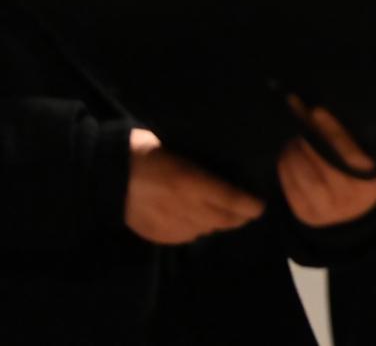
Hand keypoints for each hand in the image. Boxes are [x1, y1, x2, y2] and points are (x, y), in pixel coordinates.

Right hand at [125, 128, 263, 244]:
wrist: (105, 175)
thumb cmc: (145, 150)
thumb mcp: (180, 148)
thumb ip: (203, 165)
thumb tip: (226, 171)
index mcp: (193, 182)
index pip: (234, 201)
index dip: (251, 206)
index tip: (260, 205)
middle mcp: (186, 207)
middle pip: (224, 220)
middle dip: (239, 217)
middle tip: (247, 210)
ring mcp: (171, 224)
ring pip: (207, 230)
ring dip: (217, 223)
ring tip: (222, 213)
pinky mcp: (158, 236)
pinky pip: (187, 237)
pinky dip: (196, 229)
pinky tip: (196, 219)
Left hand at [277, 99, 375, 227]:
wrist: (346, 225)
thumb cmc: (369, 184)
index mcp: (367, 181)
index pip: (346, 153)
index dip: (331, 131)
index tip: (316, 109)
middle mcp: (344, 196)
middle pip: (317, 157)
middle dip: (307, 135)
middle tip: (303, 115)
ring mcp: (320, 206)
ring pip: (297, 167)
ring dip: (292, 147)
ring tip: (297, 134)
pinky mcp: (299, 209)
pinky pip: (284, 180)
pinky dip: (284, 163)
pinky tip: (290, 153)